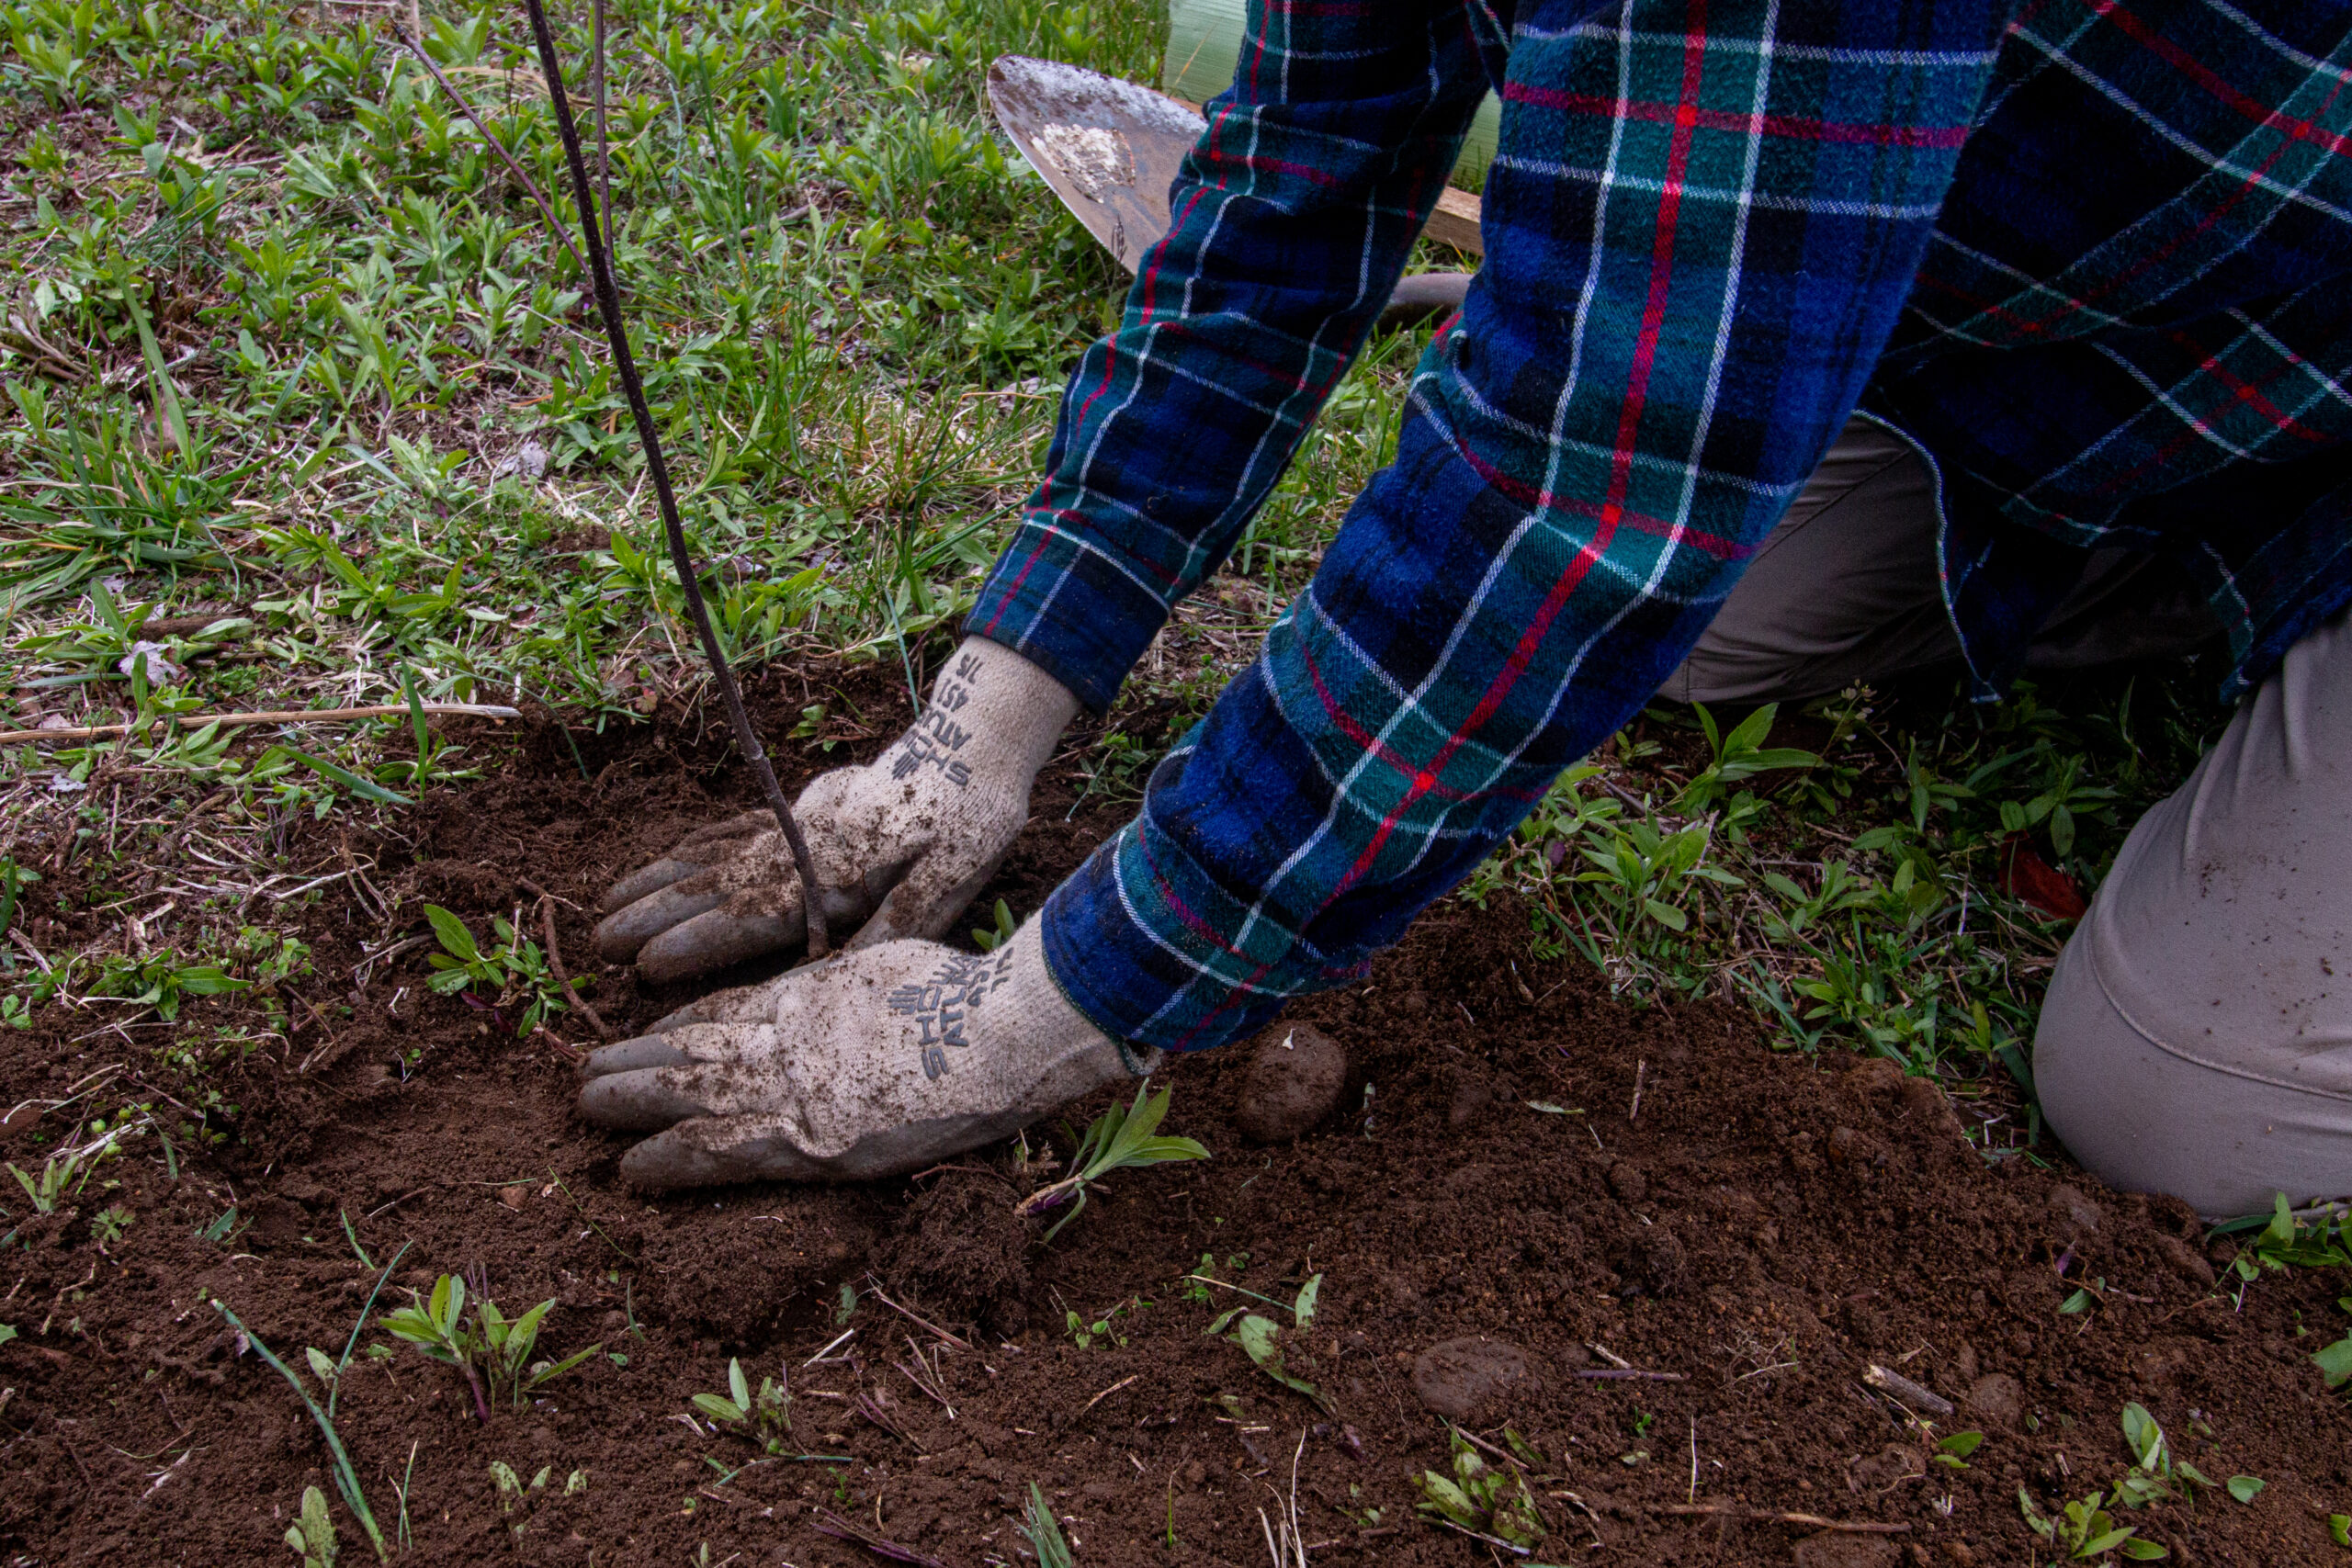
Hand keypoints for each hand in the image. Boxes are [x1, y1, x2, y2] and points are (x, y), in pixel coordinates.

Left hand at [576, 924, 1137, 1187]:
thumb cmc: (964, 995)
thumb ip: (858, 974)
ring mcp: (788, 1089)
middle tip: (587, 1071)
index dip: (679, 1024)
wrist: (993, 1037)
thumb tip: (848, 977)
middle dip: (636, 1058)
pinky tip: (632, 1170)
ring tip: (587, 1107)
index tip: (646, 1030)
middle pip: (691, 1048)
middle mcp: (783, 1037)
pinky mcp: (803, 1142)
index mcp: (808, 994)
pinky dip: (668, 1160)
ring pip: (686, 1094)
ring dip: (631, 1100)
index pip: (726, 1010)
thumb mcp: (898, 960)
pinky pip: (716, 1153)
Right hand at [596, 639, 1078, 981]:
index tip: (644, 967)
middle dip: (655, 916)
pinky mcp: (806, 805)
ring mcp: (799, 820)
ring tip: (607, 905)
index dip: (697, 943)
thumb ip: (896, 924)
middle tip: (598, 945)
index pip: (754, 916)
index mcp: (839, 872)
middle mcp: (805, 845)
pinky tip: (668, 858)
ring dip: (659, 881)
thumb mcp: (953, 881)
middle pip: (716, 885)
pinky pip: (736, 828)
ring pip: (715, 854)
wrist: (975, 741)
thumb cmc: (971, 822)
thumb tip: (843, 974)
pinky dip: (693, 847)